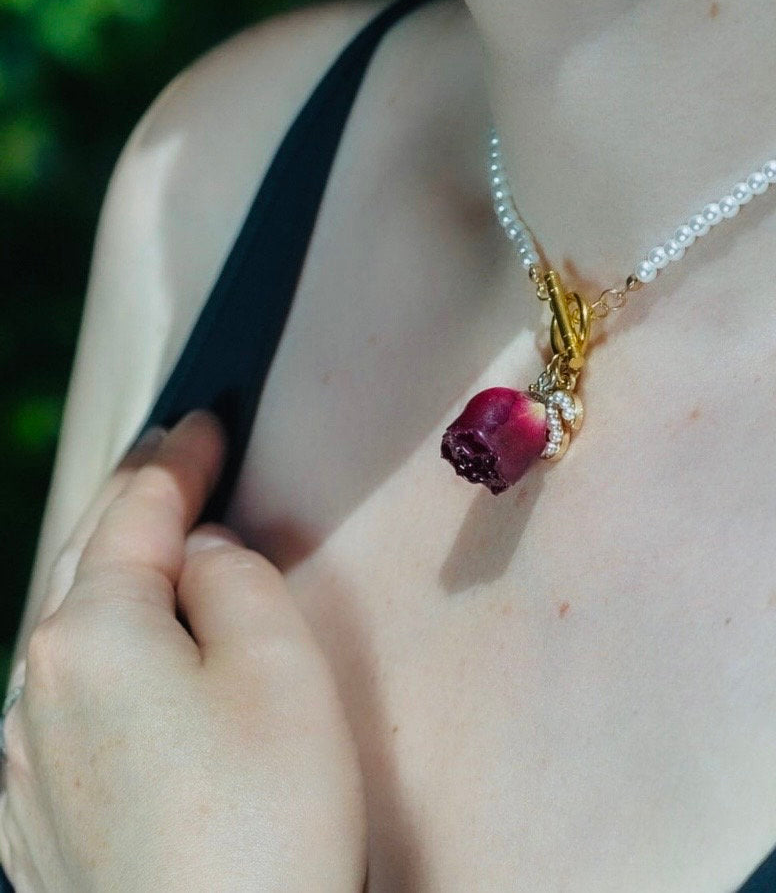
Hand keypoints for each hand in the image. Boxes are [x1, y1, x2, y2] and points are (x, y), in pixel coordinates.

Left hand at [0, 409, 365, 892]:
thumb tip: (198, 557)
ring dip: (114, 582)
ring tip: (155, 550)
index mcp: (92, 635)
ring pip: (72, 640)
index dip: (179, 458)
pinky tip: (129, 667)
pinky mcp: (37, 827)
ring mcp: (24, 768)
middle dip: (132, 504)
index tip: (207, 418)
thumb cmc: (268, 813)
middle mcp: (35, 691)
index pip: (136, 513)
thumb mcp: (281, 664)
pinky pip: (68, 707)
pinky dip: (103, 659)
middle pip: (88, 567)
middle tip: (172, 456)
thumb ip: (236, 579)